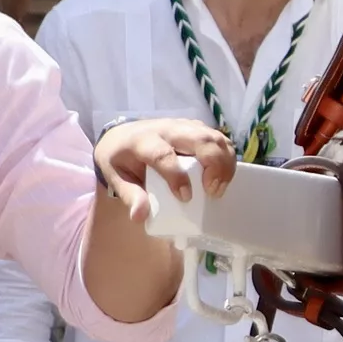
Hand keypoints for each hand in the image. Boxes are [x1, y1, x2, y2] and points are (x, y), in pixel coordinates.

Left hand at [94, 117, 234, 215]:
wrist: (121, 134)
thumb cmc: (120, 159)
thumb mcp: (116, 178)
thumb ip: (129, 195)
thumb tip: (140, 216)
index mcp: (143, 141)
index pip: (164, 155)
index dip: (177, 176)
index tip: (186, 197)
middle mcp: (167, 129)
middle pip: (199, 139)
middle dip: (213, 165)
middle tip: (213, 192)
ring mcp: (184, 125)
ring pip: (213, 136)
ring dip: (224, 161)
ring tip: (220, 186)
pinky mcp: (196, 127)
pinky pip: (218, 137)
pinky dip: (226, 155)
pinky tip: (224, 174)